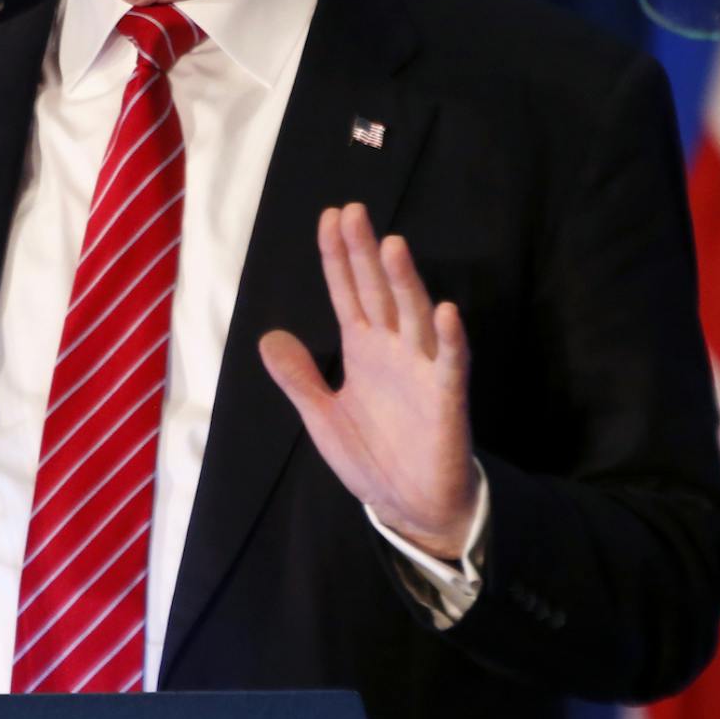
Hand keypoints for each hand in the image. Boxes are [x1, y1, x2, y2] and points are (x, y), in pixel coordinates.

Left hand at [259, 203, 479, 560]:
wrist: (412, 506)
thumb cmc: (372, 458)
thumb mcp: (321, 417)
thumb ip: (298, 378)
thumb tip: (268, 337)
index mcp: (365, 350)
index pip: (348, 293)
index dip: (338, 258)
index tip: (329, 217)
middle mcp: (395, 350)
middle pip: (378, 292)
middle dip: (365, 254)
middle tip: (353, 212)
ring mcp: (423, 370)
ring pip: (414, 317)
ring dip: (404, 283)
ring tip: (391, 245)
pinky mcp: (447, 399)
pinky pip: (450, 365)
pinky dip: (450, 340)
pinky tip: (446, 312)